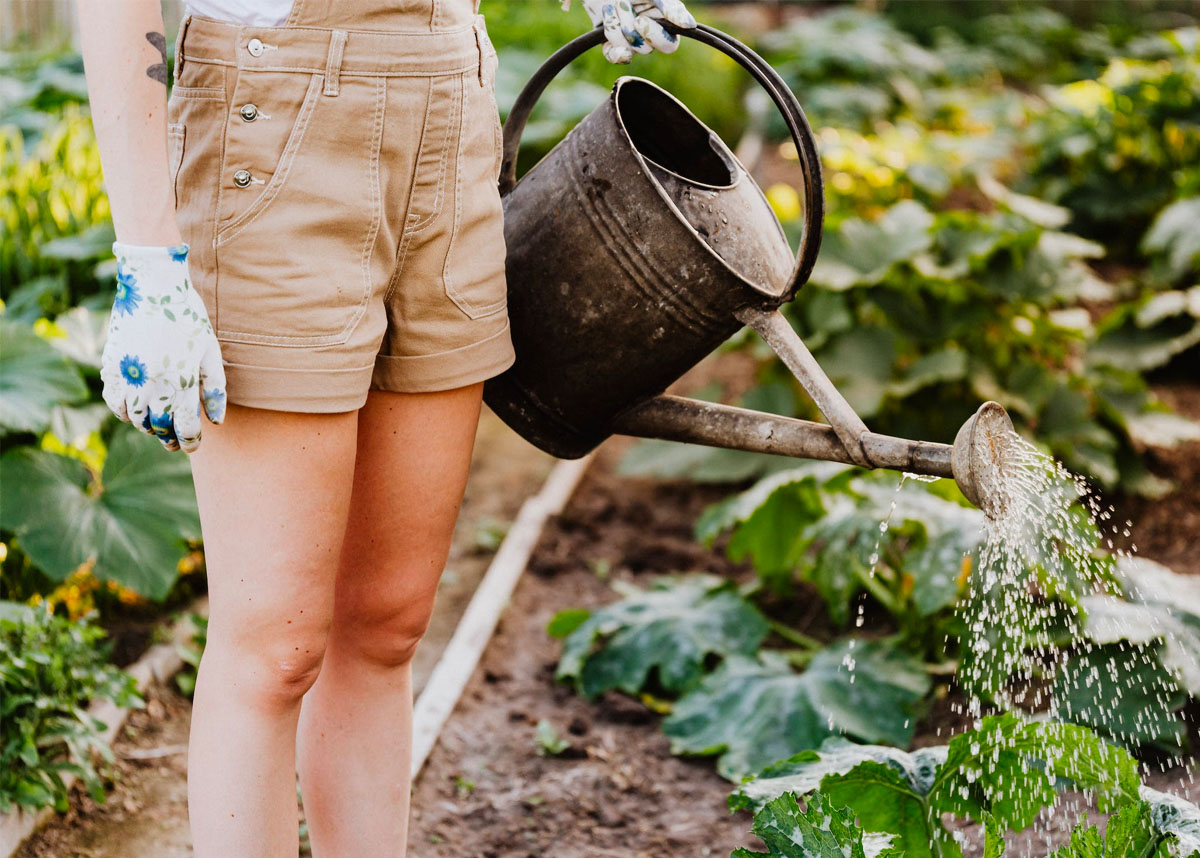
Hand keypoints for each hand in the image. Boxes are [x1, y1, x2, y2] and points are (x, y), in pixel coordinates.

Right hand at [99, 242, 227, 452]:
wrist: (152, 286)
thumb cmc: (188, 317)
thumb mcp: (210, 351)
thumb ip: (215, 389)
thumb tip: (216, 421)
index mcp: (181, 382)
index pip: (185, 428)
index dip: (190, 441)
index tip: (193, 444)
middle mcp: (152, 384)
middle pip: (159, 427)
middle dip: (169, 439)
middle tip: (175, 442)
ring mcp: (128, 375)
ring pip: (134, 419)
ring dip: (146, 426)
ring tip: (157, 425)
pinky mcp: (110, 366)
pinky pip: (113, 401)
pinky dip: (124, 411)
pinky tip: (135, 408)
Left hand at [564, 0, 696, 64]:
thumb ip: (672, 8)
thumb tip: (690, 25)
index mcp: (665, 26)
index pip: (668, 46)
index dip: (654, 37)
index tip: (640, 20)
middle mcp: (649, 38)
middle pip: (645, 49)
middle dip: (630, 27)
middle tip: (622, 5)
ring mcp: (632, 45)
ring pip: (627, 49)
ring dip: (616, 24)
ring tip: (613, 6)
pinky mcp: (614, 48)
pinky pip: (614, 57)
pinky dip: (610, 43)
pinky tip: (607, 27)